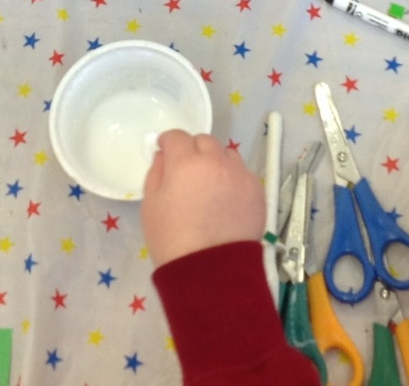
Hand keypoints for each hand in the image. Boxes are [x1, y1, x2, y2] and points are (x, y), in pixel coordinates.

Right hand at [141, 130, 264, 267]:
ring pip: (227, 155)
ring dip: (216, 161)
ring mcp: (240, 175)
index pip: (177, 136)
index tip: (165, 151)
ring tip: (210, 184)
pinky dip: (232, 179)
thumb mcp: (151, 206)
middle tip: (187, 170)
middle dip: (193, 150)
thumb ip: (156, 173)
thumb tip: (164, 157)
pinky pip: (242, 174)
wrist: (212, 271)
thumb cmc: (173, 240)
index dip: (168, 142)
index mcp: (186, 163)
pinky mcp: (257, 191)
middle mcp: (216, 161)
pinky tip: (226, 199)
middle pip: (204, 141)